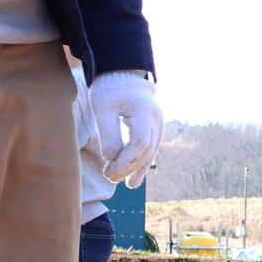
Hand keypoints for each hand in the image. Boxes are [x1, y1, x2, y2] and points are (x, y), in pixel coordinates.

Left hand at [89, 71, 162, 187]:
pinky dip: (143, 164)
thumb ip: (108, 133)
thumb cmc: (110, 90)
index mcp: (143, 112)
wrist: (124, 76)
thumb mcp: (103, 108)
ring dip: (138, 169)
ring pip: (151, 153)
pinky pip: (151, 150)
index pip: (140, 143)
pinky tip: (135, 179)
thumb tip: (111, 159)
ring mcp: (158, 125)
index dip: (126, 160)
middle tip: (110, 177)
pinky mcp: (155, 129)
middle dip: (129, 167)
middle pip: (146, 150)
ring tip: (127, 185)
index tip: (109, 169)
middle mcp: (156, 120)